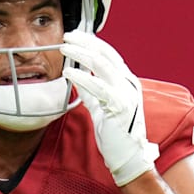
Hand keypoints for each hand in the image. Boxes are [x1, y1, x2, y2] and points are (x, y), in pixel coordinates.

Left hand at [61, 30, 158, 185]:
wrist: (129, 157)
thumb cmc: (115, 134)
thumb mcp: (100, 107)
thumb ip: (91, 91)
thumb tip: (76, 76)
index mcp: (125, 82)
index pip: (109, 54)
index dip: (91, 42)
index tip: (74, 36)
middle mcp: (128, 83)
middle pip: (105, 53)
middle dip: (85, 41)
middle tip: (66, 36)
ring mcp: (126, 93)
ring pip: (102, 64)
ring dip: (80, 54)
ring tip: (64, 49)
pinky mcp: (119, 105)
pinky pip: (98, 86)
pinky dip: (82, 77)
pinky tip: (68, 73)